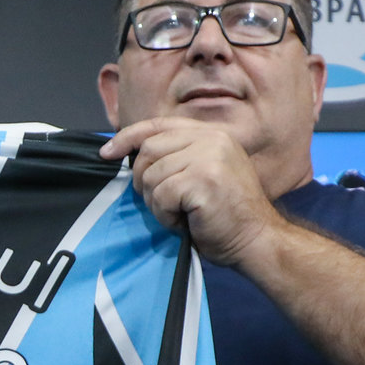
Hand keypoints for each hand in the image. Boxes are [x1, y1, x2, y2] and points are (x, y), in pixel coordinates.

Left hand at [100, 116, 284, 270]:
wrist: (257, 240)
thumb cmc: (226, 215)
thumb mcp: (204, 173)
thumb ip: (179, 157)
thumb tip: (131, 155)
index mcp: (212, 134)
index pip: (158, 125)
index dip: (127, 137)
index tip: (107, 153)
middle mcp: (212, 140)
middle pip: (148, 150)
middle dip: (144, 181)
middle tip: (162, 203)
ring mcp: (209, 158)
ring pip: (151, 175)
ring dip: (156, 203)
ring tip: (180, 214)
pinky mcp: (203, 180)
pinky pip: (160, 196)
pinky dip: (165, 216)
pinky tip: (184, 222)